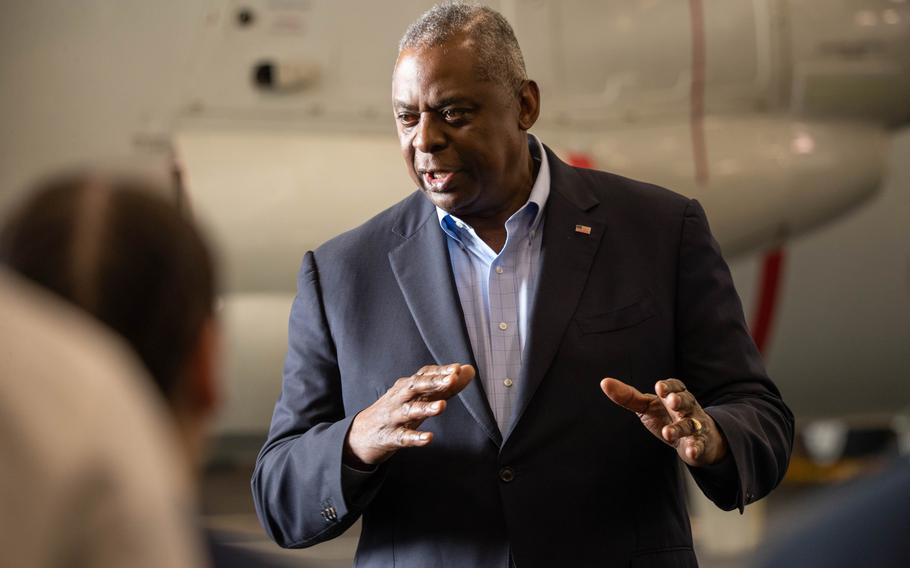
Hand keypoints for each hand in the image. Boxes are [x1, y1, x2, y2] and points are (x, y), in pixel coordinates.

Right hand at [345, 364, 474, 465]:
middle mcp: (399, 398)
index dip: (441, 371)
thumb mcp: (418, 397)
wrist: (360, 435)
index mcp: (407, 387)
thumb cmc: (396, 411)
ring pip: (409, 411)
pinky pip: (403, 437)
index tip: (458, 369)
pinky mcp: (390, 437)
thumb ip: (444, 386)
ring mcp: (393, 418)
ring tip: (442, 406)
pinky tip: (429, 438)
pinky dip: (415, 438)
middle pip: (415, 386)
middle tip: (452, 378)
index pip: (424, 374)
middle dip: (433, 382)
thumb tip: (469, 370)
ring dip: (425, 408)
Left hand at [600, 377, 726, 466]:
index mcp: (675, 395)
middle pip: (686, 401)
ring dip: (680, 428)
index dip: (668, 386)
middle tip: (671, 401)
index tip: (659, 388)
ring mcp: (696, 425)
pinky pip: (699, 444)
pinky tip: (691, 451)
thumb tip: (604, 382)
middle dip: (679, 400)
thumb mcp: (647, 406)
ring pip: (690, 424)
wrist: (696, 439)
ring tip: (668, 433)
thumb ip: (628, 396)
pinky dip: (696, 447)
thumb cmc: (666, 417)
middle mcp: (688, 408)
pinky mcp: (700, 443)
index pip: (675, 386)